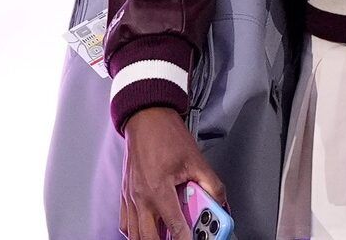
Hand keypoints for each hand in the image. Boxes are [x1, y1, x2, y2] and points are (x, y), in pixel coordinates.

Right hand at [120, 107, 227, 239]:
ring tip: (166, 238)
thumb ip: (212, 184)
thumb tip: (222, 203)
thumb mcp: (196, 159)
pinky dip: (135, 233)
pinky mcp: (124, 194)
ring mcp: (130, 197)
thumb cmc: (167, 135)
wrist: (146, 118)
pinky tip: (148, 231)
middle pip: (148, 237)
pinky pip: (125, 223)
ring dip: (150, 239)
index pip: (174, 226)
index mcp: (159, 189)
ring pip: (134, 234)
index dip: (185, 239)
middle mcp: (141, 197)